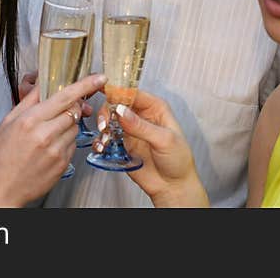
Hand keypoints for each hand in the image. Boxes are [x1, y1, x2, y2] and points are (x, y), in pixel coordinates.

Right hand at [0, 73, 106, 206]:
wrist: (1, 189)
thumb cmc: (2, 156)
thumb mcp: (9, 121)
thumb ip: (30, 100)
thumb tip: (43, 81)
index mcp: (30, 120)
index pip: (65, 96)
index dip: (85, 85)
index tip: (99, 78)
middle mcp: (45, 134)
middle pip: (74, 111)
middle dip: (71, 107)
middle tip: (59, 112)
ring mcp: (56, 150)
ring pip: (75, 127)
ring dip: (67, 126)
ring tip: (48, 134)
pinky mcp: (63, 164)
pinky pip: (73, 144)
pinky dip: (65, 141)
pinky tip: (50, 147)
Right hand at [93, 90, 208, 207]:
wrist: (173, 186)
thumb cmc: (178, 160)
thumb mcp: (163, 140)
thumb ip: (141, 126)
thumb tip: (121, 111)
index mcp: (155, 108)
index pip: (133, 93)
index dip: (118, 93)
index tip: (107, 98)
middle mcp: (141, 116)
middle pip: (117, 103)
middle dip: (107, 111)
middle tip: (104, 124)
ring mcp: (130, 130)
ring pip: (110, 119)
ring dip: (103, 126)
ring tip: (104, 138)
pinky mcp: (122, 144)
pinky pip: (107, 137)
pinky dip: (101, 140)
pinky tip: (103, 147)